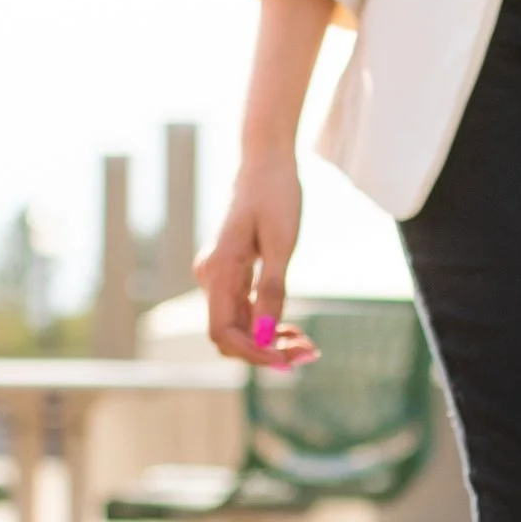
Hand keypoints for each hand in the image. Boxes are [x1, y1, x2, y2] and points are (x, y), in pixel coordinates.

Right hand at [197, 154, 318, 366]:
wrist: (266, 161)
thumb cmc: (276, 195)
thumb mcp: (281, 244)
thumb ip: (272, 291)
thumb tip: (267, 336)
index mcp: (218, 270)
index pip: (224, 332)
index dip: (253, 353)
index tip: (288, 360)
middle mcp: (211, 277)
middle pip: (230, 335)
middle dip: (266, 352)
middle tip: (309, 354)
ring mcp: (219, 277)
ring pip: (238, 327)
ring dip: (269, 342)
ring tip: (308, 346)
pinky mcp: (231, 274)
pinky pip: (244, 312)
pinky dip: (267, 325)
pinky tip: (294, 330)